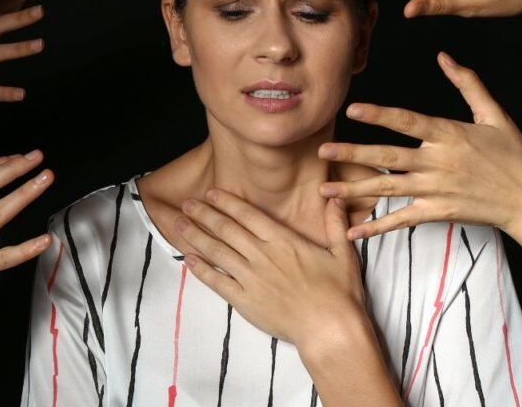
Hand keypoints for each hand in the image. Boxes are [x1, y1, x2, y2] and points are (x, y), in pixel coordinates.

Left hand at [174, 189, 366, 348]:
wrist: (329, 329)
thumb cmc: (339, 292)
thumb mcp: (342, 253)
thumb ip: (335, 224)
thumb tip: (335, 198)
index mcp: (283, 240)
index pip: (248, 215)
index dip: (227, 202)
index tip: (210, 193)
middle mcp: (262, 255)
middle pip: (226, 229)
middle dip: (204, 214)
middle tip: (186, 204)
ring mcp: (250, 278)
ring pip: (217, 251)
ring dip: (196, 236)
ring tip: (179, 224)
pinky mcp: (244, 301)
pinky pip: (217, 281)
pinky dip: (200, 269)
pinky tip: (187, 259)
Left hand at [318, 52, 521, 239]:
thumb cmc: (515, 155)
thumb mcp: (494, 114)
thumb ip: (467, 84)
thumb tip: (444, 56)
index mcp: (449, 135)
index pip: (407, 122)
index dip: (379, 115)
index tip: (353, 109)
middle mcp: (438, 163)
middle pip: (388, 157)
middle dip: (353, 155)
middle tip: (323, 151)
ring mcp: (436, 190)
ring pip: (387, 189)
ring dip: (354, 190)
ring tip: (325, 189)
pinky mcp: (438, 213)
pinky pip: (402, 220)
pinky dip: (377, 227)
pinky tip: (353, 231)